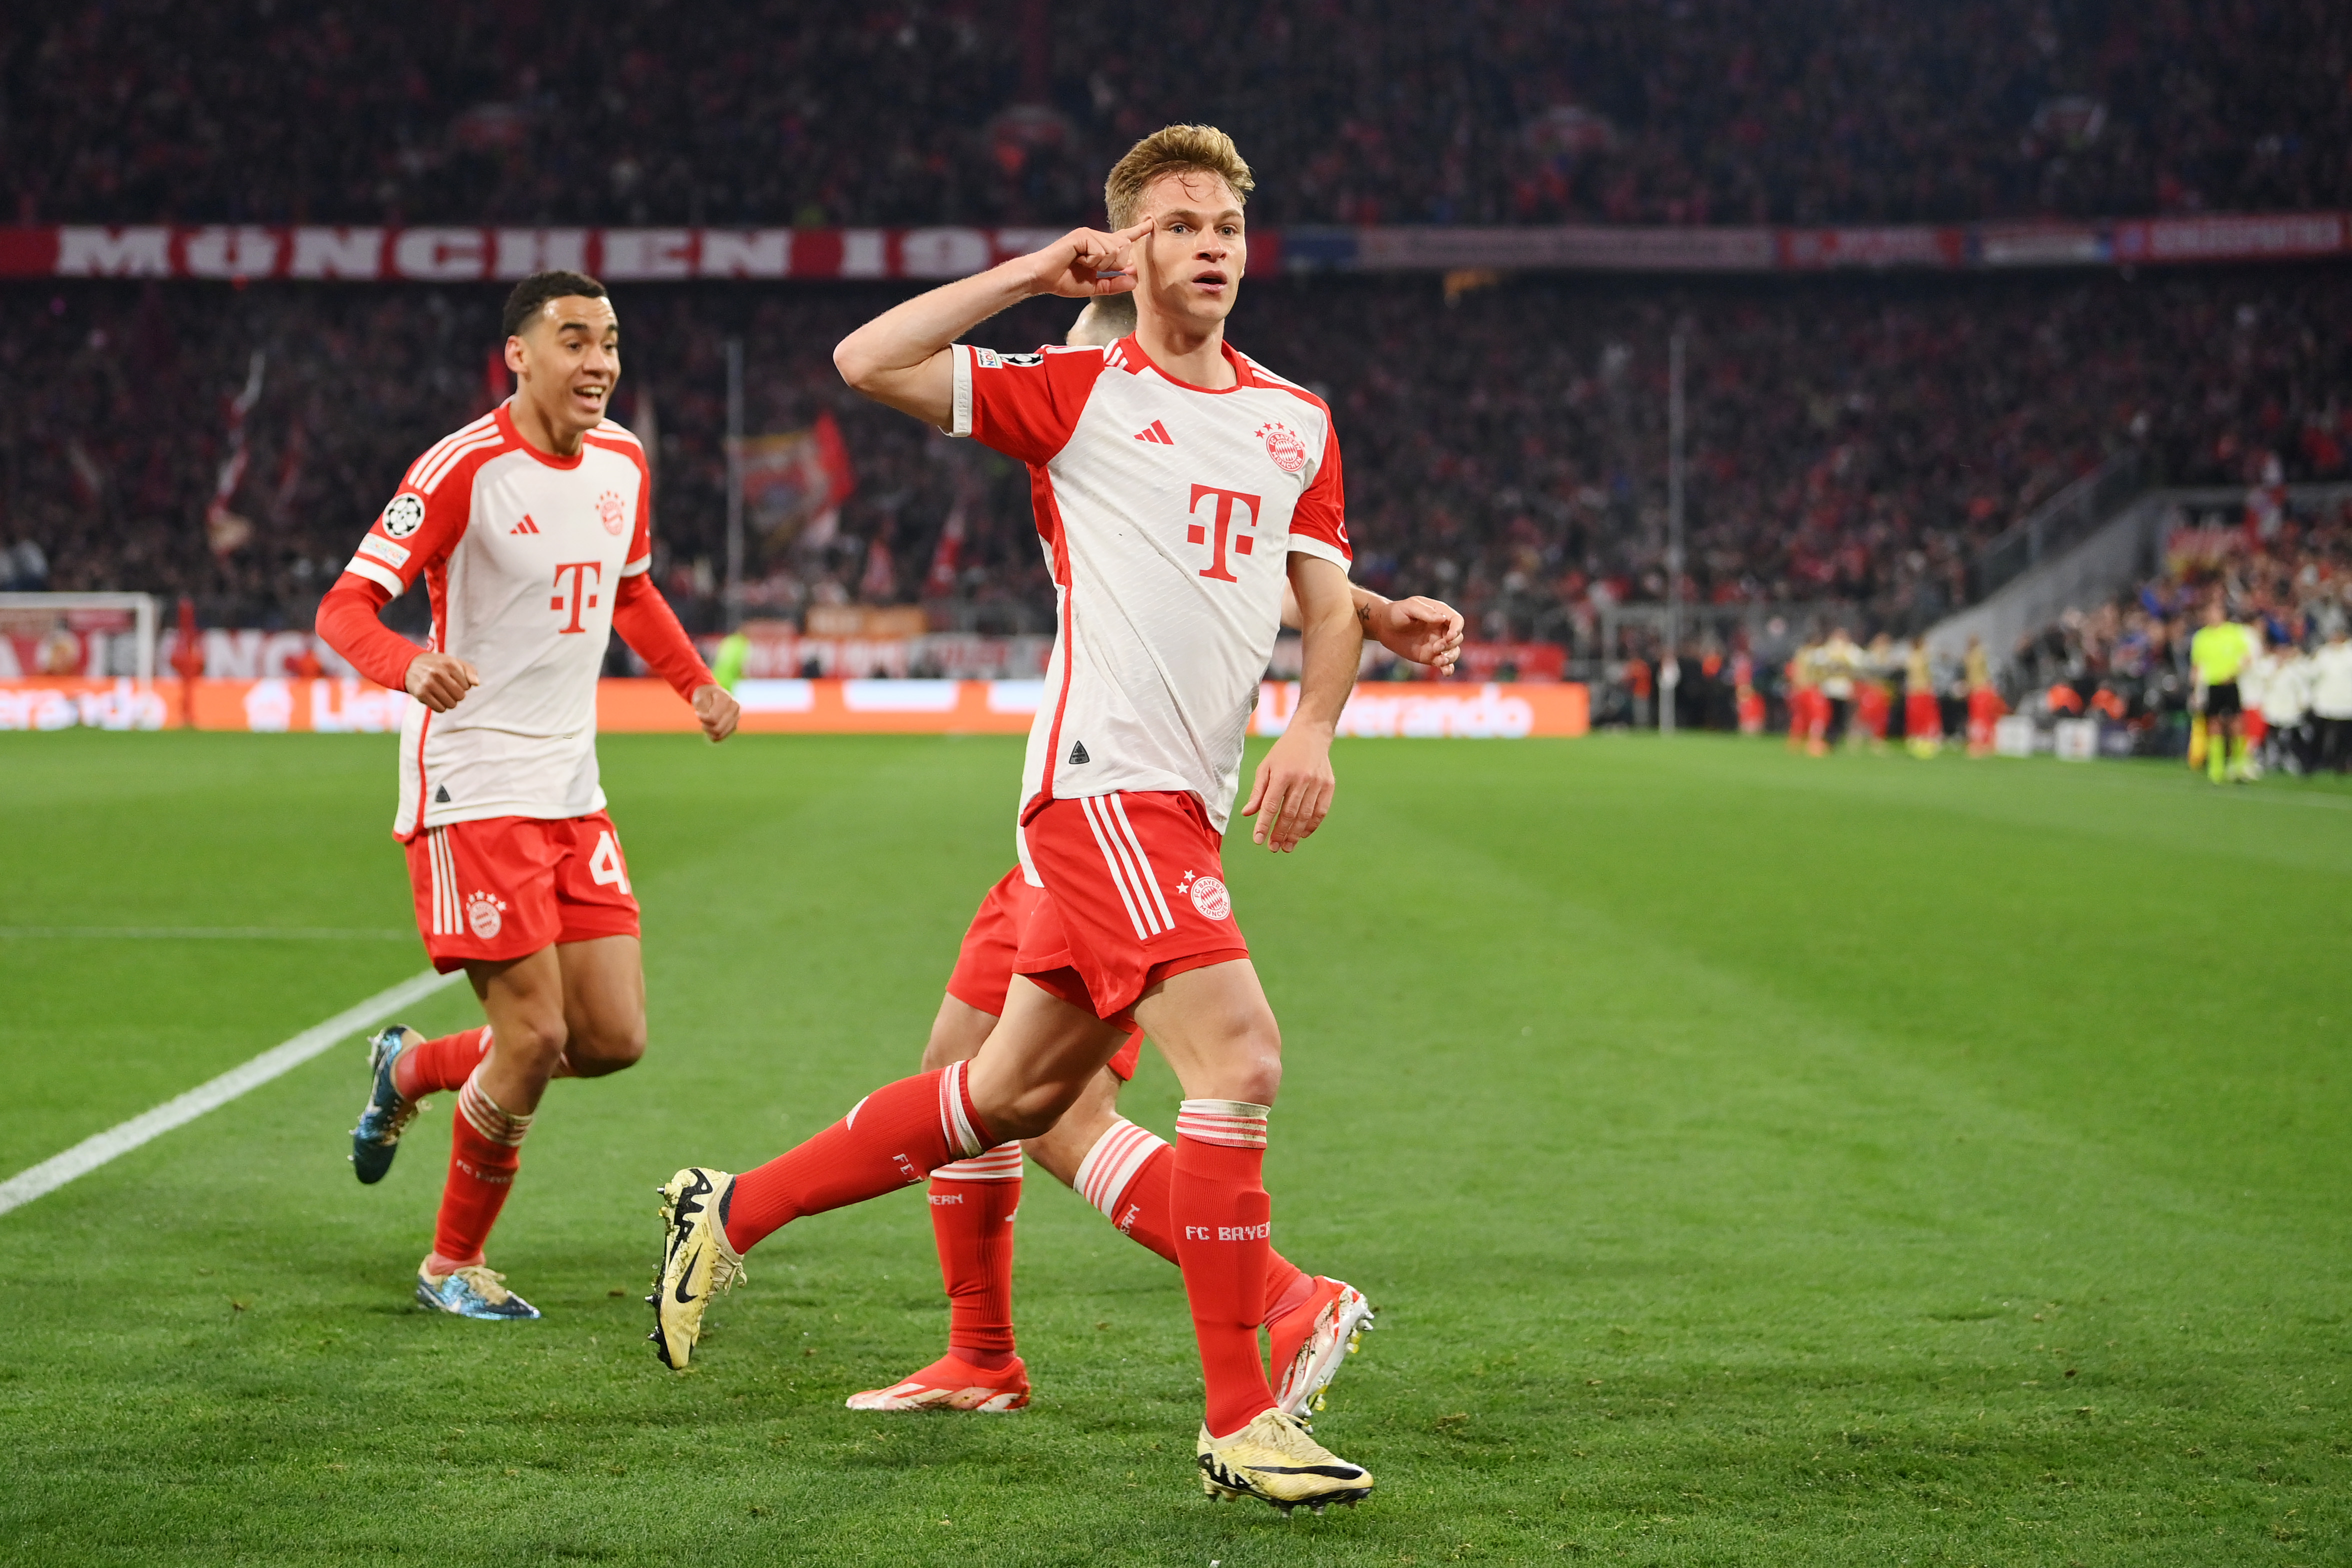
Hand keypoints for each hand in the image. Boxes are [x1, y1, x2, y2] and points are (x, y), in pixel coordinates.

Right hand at [404, 652, 479, 711]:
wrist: (410, 665)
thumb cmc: (437, 665)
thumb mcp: (454, 662)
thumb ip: (469, 671)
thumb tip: (476, 684)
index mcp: (449, 664)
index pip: (467, 686)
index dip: (463, 686)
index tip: (455, 681)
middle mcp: (438, 673)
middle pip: (460, 696)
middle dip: (457, 695)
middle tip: (449, 689)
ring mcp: (428, 683)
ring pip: (451, 704)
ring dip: (449, 702)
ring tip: (442, 693)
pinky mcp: (421, 694)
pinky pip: (440, 709)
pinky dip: (440, 707)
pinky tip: (436, 699)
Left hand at [692, 683, 739, 742]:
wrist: (711, 694)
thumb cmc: (704, 695)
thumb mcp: (700, 698)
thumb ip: (705, 708)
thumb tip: (712, 721)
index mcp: (727, 699)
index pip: (713, 718)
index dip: (702, 718)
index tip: (697, 713)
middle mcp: (735, 708)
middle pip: (718, 729)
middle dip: (705, 726)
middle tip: (701, 720)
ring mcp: (736, 718)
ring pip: (720, 734)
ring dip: (708, 731)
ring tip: (705, 723)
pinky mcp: (734, 726)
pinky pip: (721, 737)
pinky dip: (712, 734)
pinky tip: (709, 727)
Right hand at [1022, 221, 1154, 298]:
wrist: (1042, 278)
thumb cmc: (1064, 281)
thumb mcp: (1094, 287)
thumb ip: (1114, 284)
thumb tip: (1134, 281)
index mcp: (1100, 247)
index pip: (1124, 238)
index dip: (1138, 231)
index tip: (1151, 223)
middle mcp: (1097, 237)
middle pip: (1124, 248)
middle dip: (1113, 265)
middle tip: (1091, 267)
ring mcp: (1089, 234)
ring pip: (1114, 250)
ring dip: (1100, 264)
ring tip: (1081, 263)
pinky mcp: (1082, 235)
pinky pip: (1101, 251)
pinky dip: (1092, 261)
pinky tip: (1077, 259)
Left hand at [1240, 727, 1335, 852]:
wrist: (1311, 735)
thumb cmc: (1283, 753)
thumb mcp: (1266, 767)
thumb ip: (1258, 792)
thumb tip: (1248, 814)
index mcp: (1282, 774)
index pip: (1271, 805)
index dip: (1264, 825)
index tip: (1258, 840)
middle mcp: (1301, 779)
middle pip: (1289, 814)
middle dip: (1280, 834)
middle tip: (1273, 848)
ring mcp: (1317, 783)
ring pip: (1305, 816)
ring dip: (1295, 834)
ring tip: (1286, 847)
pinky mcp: (1329, 786)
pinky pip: (1320, 812)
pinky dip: (1311, 826)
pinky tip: (1302, 835)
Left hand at [1371, 595, 1464, 674]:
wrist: (1383, 628)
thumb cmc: (1395, 613)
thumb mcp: (1408, 607)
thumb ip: (1425, 612)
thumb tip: (1442, 619)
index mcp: (1440, 613)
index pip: (1457, 621)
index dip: (1457, 629)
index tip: (1449, 636)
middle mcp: (1442, 629)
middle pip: (1458, 638)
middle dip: (1450, 644)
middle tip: (1435, 647)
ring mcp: (1437, 644)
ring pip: (1454, 652)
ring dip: (1451, 657)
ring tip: (1439, 660)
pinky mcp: (1431, 657)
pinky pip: (1445, 664)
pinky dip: (1448, 668)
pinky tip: (1445, 672)